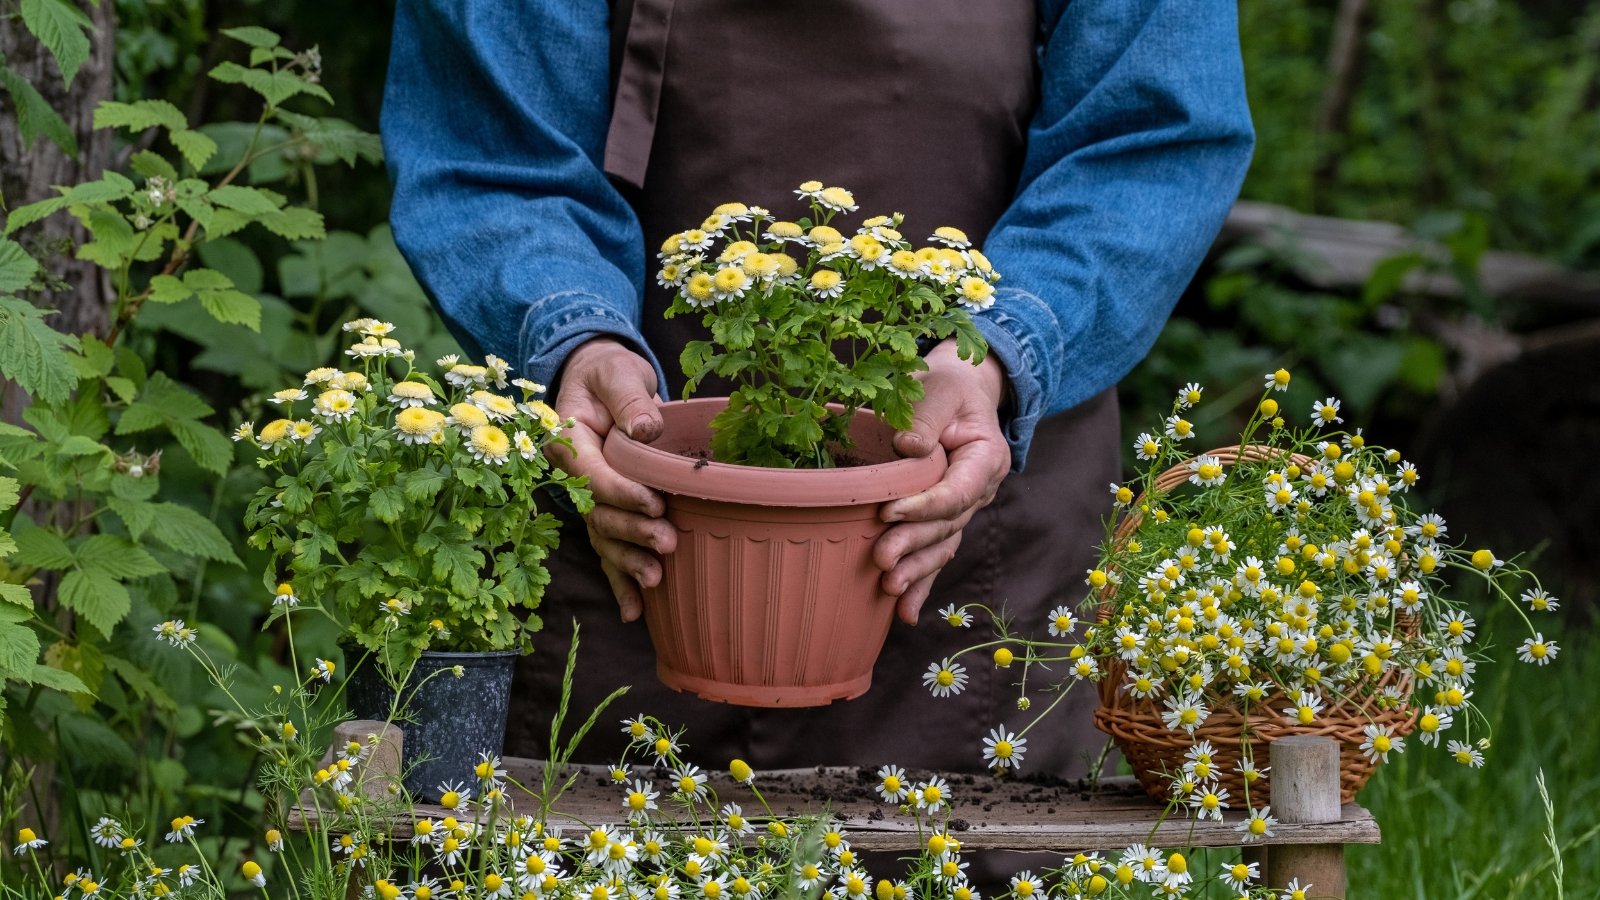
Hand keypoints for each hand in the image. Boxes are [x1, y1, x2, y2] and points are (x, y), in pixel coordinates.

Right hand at [549, 338, 676, 621]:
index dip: (622, 492)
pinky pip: (608, 547)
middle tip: (668, 542)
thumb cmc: (608, 371)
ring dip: (626, 561)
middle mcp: (571, 475)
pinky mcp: (603, 509)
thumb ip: (630, 398)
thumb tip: (647, 428)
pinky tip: (635, 611)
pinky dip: (619, 579)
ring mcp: (586, 496)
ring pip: (602, 536)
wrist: (599, 376)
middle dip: (631, 531)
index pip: (591, 474)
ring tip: (656, 580)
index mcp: (568, 441)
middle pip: (597, 512)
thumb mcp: (618, 372)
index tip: (656, 502)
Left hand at [875, 339, 1010, 624]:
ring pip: (942, 546)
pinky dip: (921, 583)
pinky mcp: (945, 520)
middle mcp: (980, 490)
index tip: (888, 511)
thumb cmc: (947, 386)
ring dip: (917, 571)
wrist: (959, 394)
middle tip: (880, 558)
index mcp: (986, 459)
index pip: (957, 491)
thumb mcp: (939, 388)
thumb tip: (909, 449)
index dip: (925, 506)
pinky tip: (904, 613)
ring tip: (889, 589)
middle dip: (914, 545)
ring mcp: (964, 509)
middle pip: (947, 525)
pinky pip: (936, 554)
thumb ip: (926, 416)